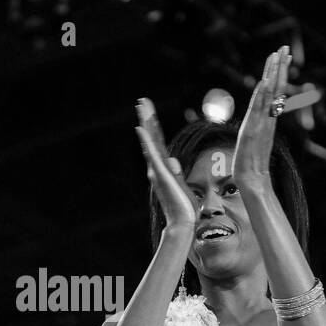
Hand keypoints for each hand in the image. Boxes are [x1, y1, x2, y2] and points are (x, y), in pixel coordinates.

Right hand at [135, 98, 194, 232]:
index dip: (153, 127)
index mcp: (164, 168)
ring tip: (141, 107)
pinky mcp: (160, 174)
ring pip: (150, 142)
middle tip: (141, 101)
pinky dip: (146, 141)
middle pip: (151, 138)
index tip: (149, 112)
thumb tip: (174, 162)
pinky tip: (140, 129)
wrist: (182, 223)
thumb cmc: (185, 209)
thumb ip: (177, 173)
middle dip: (147, 119)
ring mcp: (157, 170)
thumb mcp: (183, 186)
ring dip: (145, 123)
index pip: (157, 143)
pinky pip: (152, 154)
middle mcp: (157, 168)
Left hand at [232, 46, 290, 193]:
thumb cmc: (252, 165)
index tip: (281, 56)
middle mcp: (265, 118)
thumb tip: (262, 123)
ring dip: (272, 74)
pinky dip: (262, 95)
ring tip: (276, 55)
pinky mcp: (253, 131)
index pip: (272, 91)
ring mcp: (260, 123)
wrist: (251, 179)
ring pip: (268, 94)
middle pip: (273, 88)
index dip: (276, 73)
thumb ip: (259, 130)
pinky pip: (259, 109)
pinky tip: (265, 82)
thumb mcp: (255, 142)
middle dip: (278, 67)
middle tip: (283, 47)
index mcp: (266, 119)